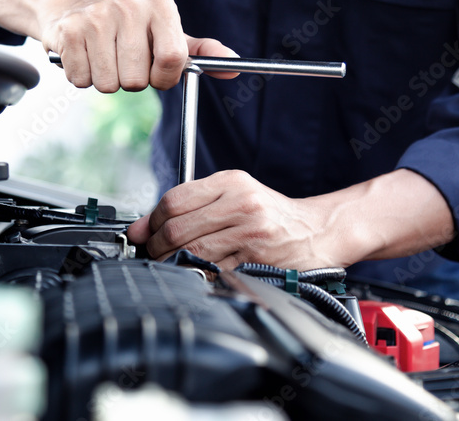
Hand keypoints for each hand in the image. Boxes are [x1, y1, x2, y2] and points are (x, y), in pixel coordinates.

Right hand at [0, 0, 236, 92]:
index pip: (173, 60)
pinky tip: (86, 56)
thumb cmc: (129, 30)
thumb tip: (233, 64)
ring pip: (109, 84)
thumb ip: (200, 53)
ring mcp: (98, 16)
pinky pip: (82, 79)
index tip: (156, 72)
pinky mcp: (69, 30)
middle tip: (124, 61)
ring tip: (105, 57)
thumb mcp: (168, 35)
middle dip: (132, 80)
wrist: (74, 12)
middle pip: (138, 79)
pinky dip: (83, 77)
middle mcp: (131, 4)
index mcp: (161, 4)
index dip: (164, 77)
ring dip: (106, 80)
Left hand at [126, 170, 336, 270]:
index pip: (175, 200)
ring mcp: (250, 232)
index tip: (140, 234)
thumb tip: (145, 225)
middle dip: (154, 246)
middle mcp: (241, 203)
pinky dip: (196, 275)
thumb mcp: (238, 193)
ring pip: (192, 252)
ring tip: (166, 265)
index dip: (149, 221)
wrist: (318, 231)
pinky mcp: (257, 259)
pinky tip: (192, 274)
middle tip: (149, 254)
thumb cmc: (272, 214)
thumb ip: (196, 204)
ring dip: (170, 264)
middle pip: (178, 228)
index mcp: (232, 182)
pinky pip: (214, 271)